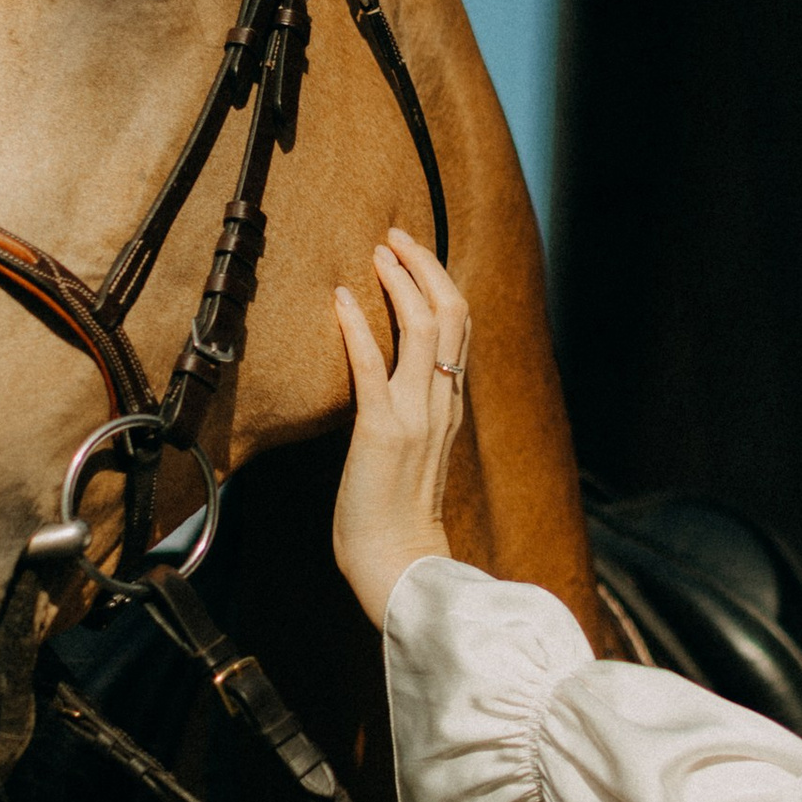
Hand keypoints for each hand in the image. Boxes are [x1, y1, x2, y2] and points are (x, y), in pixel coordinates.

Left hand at [332, 228, 470, 626]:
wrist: (400, 565)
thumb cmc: (397, 518)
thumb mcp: (415, 454)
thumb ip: (413, 415)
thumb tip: (391, 385)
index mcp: (451, 405)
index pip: (460, 327)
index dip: (438, 282)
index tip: (410, 255)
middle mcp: (442, 403)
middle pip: (452, 314)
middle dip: (425, 265)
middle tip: (394, 236)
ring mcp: (415, 416)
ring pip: (424, 329)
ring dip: (399, 282)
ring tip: (377, 253)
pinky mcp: (382, 432)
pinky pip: (373, 368)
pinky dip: (359, 327)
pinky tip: (342, 298)